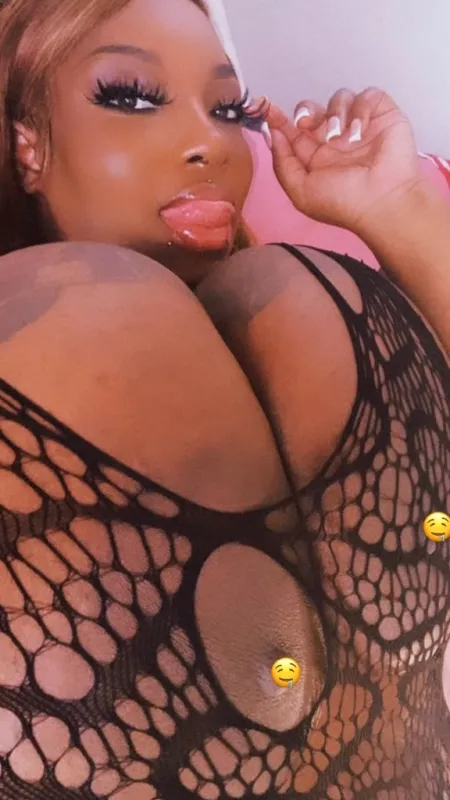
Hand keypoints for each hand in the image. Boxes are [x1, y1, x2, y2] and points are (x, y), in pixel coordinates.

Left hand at [259, 88, 424, 233]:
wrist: (382, 201)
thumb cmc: (343, 203)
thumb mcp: (301, 191)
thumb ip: (283, 163)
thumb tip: (273, 133)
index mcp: (315, 157)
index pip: (294, 130)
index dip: (279, 118)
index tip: (266, 108)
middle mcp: (335, 139)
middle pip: (313, 109)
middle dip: (306, 112)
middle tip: (307, 124)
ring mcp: (358, 126)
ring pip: (339, 98)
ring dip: (335, 114)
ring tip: (340, 137)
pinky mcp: (382, 115)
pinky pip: (367, 95)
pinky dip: (361, 109)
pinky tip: (361, 131)